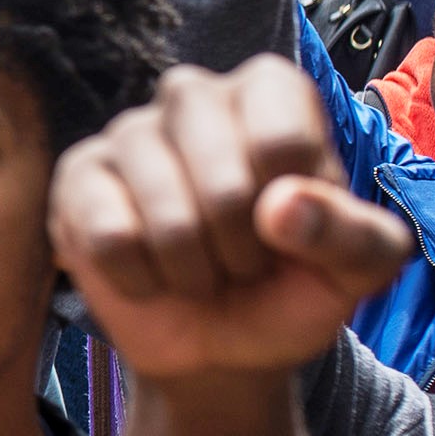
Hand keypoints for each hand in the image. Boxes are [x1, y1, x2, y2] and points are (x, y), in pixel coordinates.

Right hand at [51, 57, 415, 382]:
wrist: (217, 344)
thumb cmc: (289, 287)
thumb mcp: (355, 271)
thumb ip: (352, 236)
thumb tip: (283, 209)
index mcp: (271, 91)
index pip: (283, 144)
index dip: (293, 218)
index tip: (289, 231)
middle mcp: (194, 94)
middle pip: (226, 185)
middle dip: (241, 253)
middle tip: (242, 263)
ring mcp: (128, 132)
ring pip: (166, 216)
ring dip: (192, 273)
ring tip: (199, 271)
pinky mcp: (79, 177)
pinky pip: (109, 237)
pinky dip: (140, 280)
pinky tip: (149, 274)